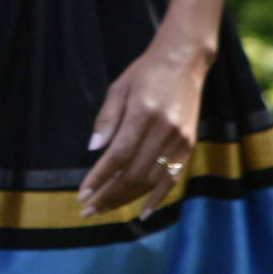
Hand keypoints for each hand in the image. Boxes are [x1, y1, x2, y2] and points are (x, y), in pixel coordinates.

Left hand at [77, 39, 207, 219]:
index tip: (83, 194)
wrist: (184, 61)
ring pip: (152, 180)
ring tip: (106, 209)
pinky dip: (158, 198)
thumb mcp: (119, 87)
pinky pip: (173, 178)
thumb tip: (93, 150)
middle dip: (109, 195)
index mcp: (143, 112)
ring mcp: (180, 140)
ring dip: (128, 199)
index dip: (100, 178)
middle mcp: (164, 129)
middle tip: (89, 210)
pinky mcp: (189, 145)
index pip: (118, 155)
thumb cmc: (145, 72)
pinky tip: (144, 212)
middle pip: (134, 173)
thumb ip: (106, 119)